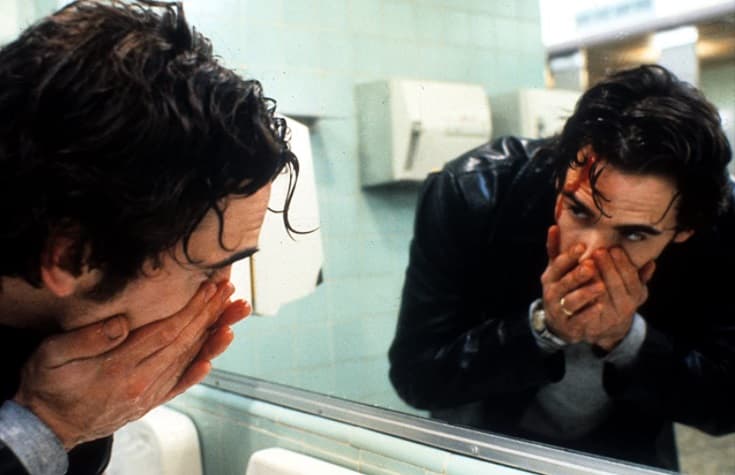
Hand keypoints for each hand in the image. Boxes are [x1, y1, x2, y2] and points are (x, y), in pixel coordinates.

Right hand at [13, 280, 249, 448]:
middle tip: (227, 292)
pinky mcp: (147, 403)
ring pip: (186, 361)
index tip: (208, 289)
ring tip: (228, 314)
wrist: (46, 427)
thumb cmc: (47, 386)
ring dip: (210, 336)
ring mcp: (146, 394)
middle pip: (183, 343)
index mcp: (120, 367)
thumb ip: (88, 339)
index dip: (191, 309)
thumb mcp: (52, 356)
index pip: (166, 332)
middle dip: (208, 315)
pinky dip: (196, 372)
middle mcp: (140, 382)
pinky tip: (210, 360)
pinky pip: (177, 386)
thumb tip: (122, 323)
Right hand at [540, 225, 605, 342]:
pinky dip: (589, 313)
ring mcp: (559, 309)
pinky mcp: (569, 325)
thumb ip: (557, 249)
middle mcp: (552, 292)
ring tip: (600, 287)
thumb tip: (555, 224)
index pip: (557, 264)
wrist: (559, 321)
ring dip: (585, 294)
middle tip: (591, 265)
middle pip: (564, 282)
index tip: (583, 246)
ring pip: (571, 301)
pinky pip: (579, 319)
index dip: (568, 255)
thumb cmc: (562, 287)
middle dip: (577, 274)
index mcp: (550, 276)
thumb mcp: (557, 269)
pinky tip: (600, 306)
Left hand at [589, 247, 654, 350]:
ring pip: (600, 295)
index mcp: (634, 296)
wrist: (606, 328)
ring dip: (593, 277)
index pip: (631, 278)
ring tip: (586, 261)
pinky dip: (582, 292)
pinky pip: (586, 307)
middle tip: (599, 250)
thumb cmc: (618, 300)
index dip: (623, 263)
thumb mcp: (632, 290)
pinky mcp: (592, 323)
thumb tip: (651, 262)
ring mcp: (607, 317)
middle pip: (616, 285)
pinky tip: (576, 278)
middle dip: (607, 267)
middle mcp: (624, 308)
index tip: (615, 249)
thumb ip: (640, 276)